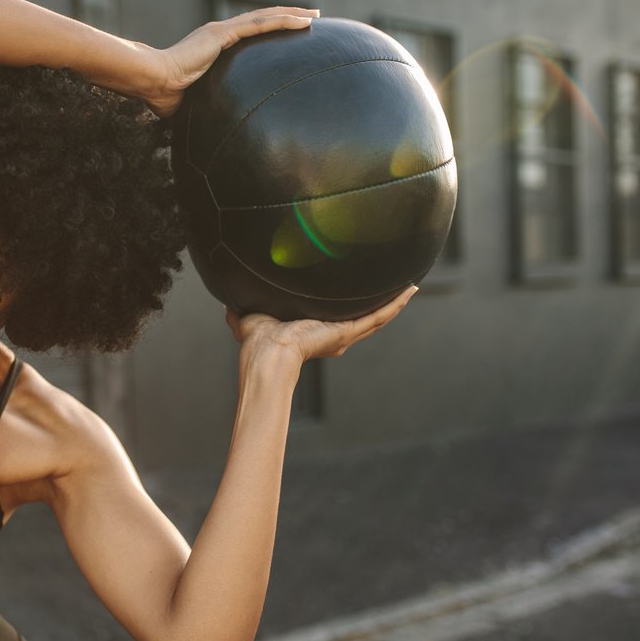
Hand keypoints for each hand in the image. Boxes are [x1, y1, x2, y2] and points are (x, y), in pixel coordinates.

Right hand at [144, 7, 319, 118]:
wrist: (153, 82)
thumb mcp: (195, 103)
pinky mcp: (221, 34)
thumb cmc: (167, 97)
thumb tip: (215, 133)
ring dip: (292, 15)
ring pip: (264, 18)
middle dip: (287, 18)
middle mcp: (219, 34)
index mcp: (213, 47)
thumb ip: (208, 108)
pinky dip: (283, 22)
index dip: (268, 31)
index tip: (287, 36)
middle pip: (261, 21)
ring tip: (314, 16)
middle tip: (310, 19)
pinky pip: (260, 25)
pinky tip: (303, 22)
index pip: (248, 34)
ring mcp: (221, 32)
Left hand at [225, 285, 417, 362]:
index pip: (337, 316)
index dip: (348, 305)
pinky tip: (409, 290)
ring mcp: (344, 334)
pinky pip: (378, 315)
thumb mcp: (249, 317)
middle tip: (394, 286)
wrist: (266, 354)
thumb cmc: (257, 342)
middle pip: (363, 316)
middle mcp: (333, 335)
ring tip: (410, 286)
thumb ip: (241, 310)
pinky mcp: (348, 331)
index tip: (357, 292)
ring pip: (376, 316)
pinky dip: (395, 304)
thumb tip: (229, 300)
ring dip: (394, 302)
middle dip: (379, 302)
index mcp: (314, 332)